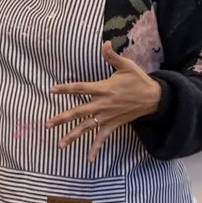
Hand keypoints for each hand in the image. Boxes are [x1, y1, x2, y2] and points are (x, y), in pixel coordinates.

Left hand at [48, 43, 162, 158]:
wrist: (154, 98)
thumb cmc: (138, 80)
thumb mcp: (126, 65)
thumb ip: (112, 56)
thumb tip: (104, 42)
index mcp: (104, 88)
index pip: (80, 88)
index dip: (66, 89)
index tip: (52, 90)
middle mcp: (103, 104)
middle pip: (79, 112)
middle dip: (62, 118)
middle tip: (47, 124)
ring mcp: (107, 116)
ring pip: (87, 127)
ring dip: (73, 136)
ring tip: (60, 144)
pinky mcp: (113, 125)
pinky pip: (102, 138)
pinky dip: (95, 148)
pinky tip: (88, 159)